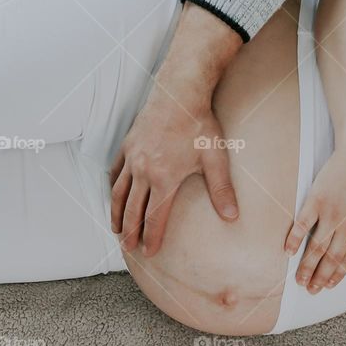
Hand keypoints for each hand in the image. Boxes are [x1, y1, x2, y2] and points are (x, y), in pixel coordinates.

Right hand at [109, 85, 238, 255]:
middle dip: (130, 232)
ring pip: (118, 193)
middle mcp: (143, 171)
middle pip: (132, 210)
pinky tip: (114, 195)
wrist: (179, 93)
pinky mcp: (127, 145)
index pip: (154, 217)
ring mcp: (132, 158)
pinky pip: (115, 172)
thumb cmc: (198, 124)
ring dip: (117, 214)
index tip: (149, 252)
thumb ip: (221, 189)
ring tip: (116, 229)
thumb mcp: (215, 158)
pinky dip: (112, 188)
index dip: (152, 237)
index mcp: (164, 178)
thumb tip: (232, 216)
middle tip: (129, 248)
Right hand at [283, 148, 345, 292]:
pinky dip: (294, 239)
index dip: (338, 274)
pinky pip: (303, 224)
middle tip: (310, 290)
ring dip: (307, 266)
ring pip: (317, 247)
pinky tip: (287, 251)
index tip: (328, 285)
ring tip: (298, 280)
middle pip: (332, 258)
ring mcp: (331, 213)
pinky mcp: (317, 199)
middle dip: (320, 277)